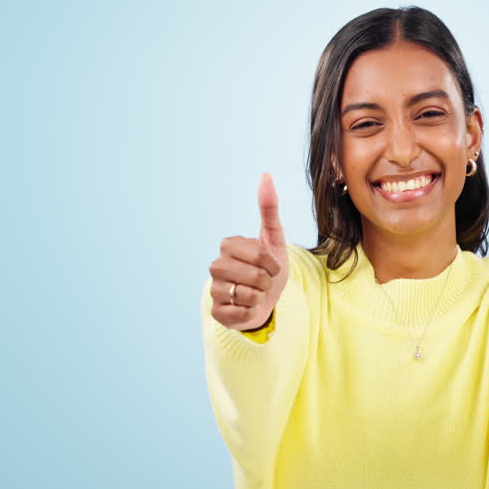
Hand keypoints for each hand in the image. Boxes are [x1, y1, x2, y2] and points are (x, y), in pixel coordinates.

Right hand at [209, 173, 289, 330]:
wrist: (269, 299)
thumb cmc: (270, 267)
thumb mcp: (274, 237)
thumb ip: (269, 207)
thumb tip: (265, 174)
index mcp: (228, 245)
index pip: (259, 255)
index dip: (272, 264)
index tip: (270, 265)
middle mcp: (216, 266)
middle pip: (254, 276)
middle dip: (267, 281)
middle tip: (264, 281)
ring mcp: (214, 289)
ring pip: (247, 296)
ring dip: (260, 297)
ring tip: (256, 293)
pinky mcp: (216, 311)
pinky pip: (240, 314)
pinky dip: (251, 312)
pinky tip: (247, 308)